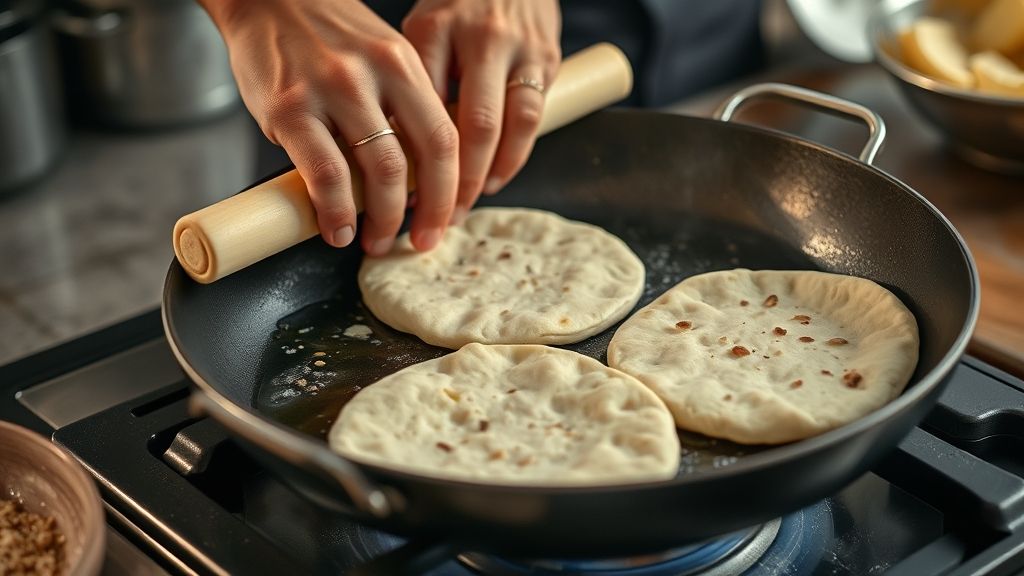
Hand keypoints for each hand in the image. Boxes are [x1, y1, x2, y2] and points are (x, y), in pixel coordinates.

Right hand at [201, 0, 457, 254]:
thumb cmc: (324, 35)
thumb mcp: (381, 56)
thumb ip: (403, 105)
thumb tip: (422, 172)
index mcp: (403, 63)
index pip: (445, 138)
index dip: (452, 189)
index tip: (448, 220)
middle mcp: (373, 74)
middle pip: (418, 160)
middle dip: (424, 213)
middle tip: (419, 241)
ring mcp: (330, 91)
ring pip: (377, 172)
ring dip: (382, 218)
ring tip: (376, 240)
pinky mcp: (289, 109)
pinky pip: (324, 174)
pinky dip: (336, 211)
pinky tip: (338, 230)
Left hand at [402, 0, 560, 220]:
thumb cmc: (455, 5)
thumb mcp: (419, 30)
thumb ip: (410, 81)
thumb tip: (388, 151)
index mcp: (436, 27)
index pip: (422, 107)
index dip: (410, 158)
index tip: (396, 197)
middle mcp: (481, 37)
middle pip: (471, 126)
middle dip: (454, 183)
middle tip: (437, 219)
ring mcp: (520, 49)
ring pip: (509, 127)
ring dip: (489, 176)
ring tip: (467, 205)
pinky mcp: (547, 58)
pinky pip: (532, 119)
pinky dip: (514, 156)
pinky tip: (497, 179)